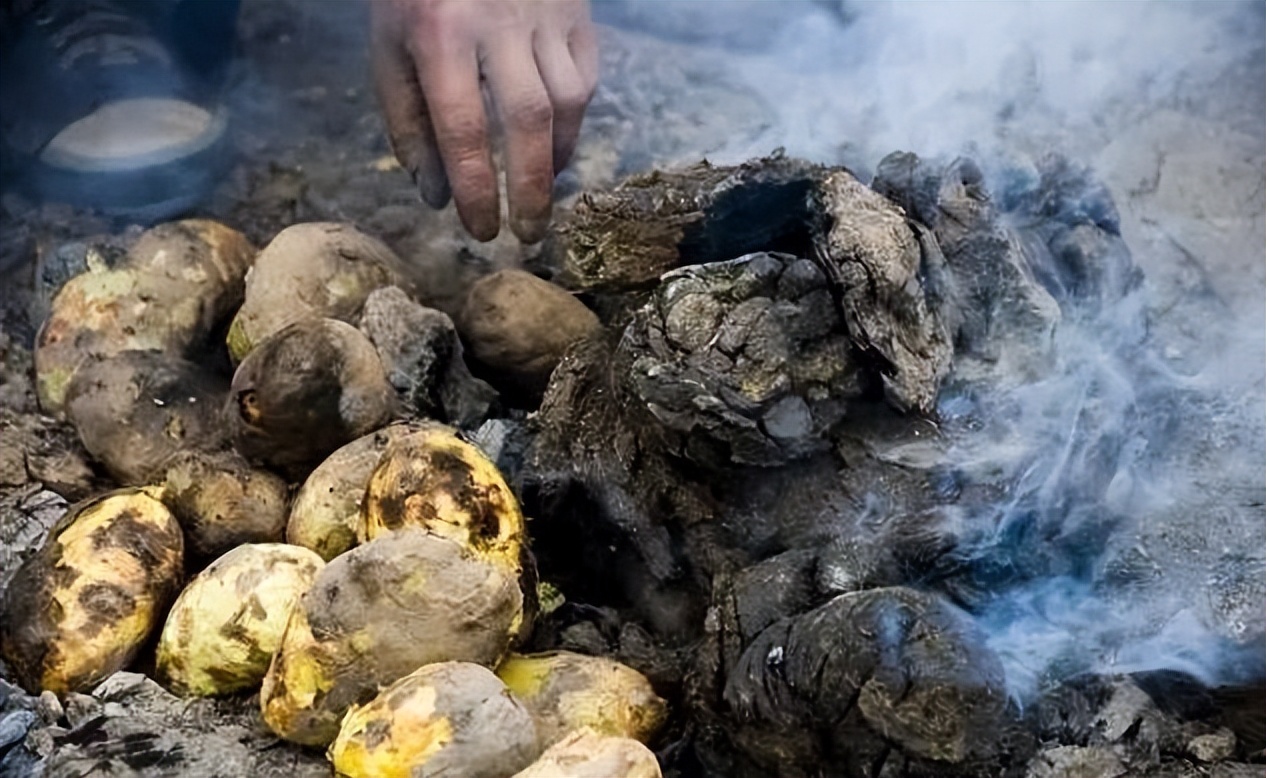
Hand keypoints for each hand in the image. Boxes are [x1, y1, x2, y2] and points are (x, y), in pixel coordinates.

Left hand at [371, 0, 597, 242]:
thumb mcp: (390, 47)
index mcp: (439, 33)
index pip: (462, 128)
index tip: (480, 230)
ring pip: (567, 100)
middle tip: (527, 234)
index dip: (475, 189)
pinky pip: (586, 78)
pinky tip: (555, 143)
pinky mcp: (576, 13)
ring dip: (556, 157)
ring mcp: (545, 15)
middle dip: (530, 188)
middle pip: (528, 120)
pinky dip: (574, 120)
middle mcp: (498, 23)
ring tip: (539, 192)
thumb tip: (436, 194)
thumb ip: (408, 120)